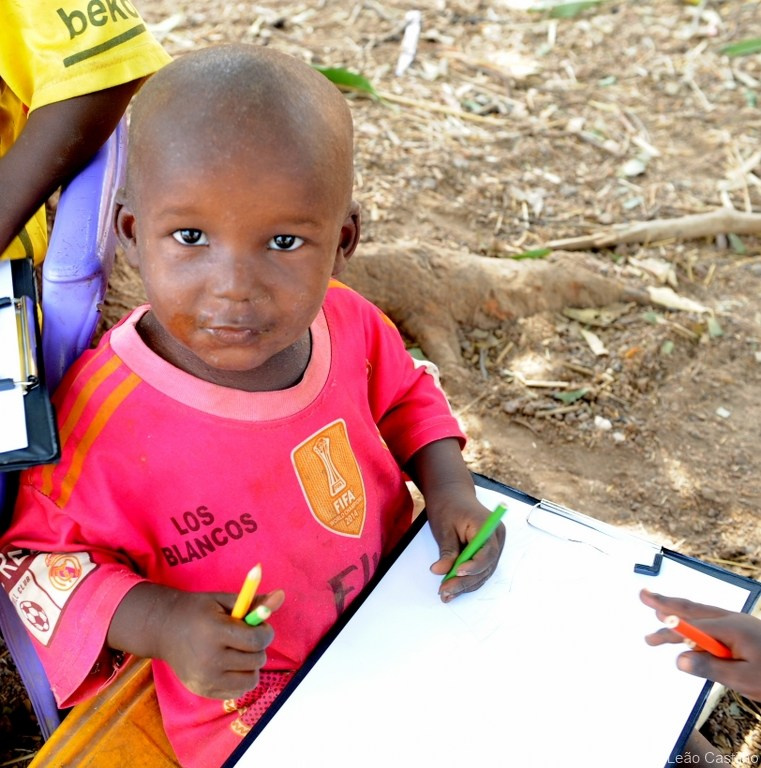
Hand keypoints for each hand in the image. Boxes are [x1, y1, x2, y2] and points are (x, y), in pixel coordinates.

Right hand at [109, 583, 283, 699]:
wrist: (163, 630)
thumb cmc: (197, 611)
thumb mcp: (223, 600)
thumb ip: (253, 602)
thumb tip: (282, 595)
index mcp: (215, 632)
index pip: (256, 640)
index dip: (265, 632)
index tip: (260, 626)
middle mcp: (210, 659)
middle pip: (256, 660)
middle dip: (258, 646)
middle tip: (246, 637)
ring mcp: (205, 679)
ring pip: (251, 679)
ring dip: (251, 664)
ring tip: (238, 651)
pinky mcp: (203, 690)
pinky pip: (238, 691)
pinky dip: (240, 678)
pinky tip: (230, 664)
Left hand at [427, 494, 504, 602]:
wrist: (451, 493)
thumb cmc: (448, 505)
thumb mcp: (444, 527)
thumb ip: (447, 550)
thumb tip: (441, 571)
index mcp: (488, 526)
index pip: (487, 552)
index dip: (474, 566)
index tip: (457, 573)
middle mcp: (496, 538)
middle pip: (485, 567)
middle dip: (464, 581)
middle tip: (445, 590)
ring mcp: (494, 546)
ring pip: (482, 572)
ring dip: (464, 585)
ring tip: (445, 593)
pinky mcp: (486, 552)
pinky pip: (479, 570)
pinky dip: (466, 580)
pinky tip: (451, 588)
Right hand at [640, 589, 760, 700]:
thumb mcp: (744, 678)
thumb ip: (710, 668)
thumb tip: (678, 660)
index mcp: (731, 628)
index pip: (692, 629)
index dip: (670, 633)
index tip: (651, 639)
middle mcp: (731, 619)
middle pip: (692, 608)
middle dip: (665, 604)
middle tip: (642, 595)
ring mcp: (737, 622)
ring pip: (700, 610)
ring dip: (676, 607)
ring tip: (656, 605)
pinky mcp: (742, 629)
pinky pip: (710, 617)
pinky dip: (692, 615)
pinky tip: (686, 621)